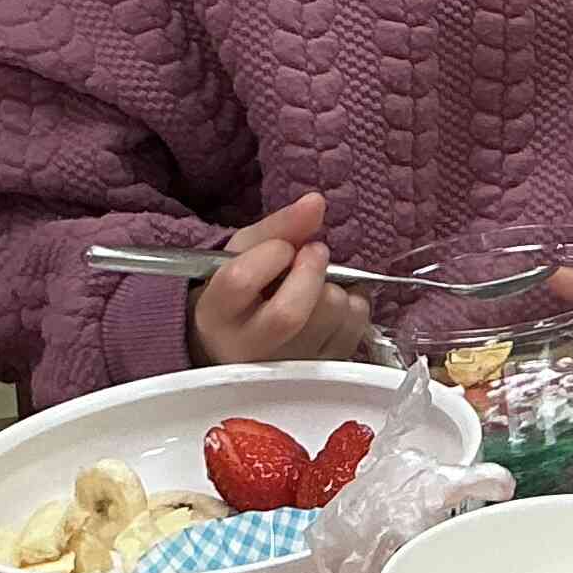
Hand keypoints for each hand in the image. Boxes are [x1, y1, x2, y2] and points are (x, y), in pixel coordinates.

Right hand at [185, 192, 372, 366]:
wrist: (242, 343)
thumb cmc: (243, 294)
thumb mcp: (245, 253)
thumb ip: (279, 227)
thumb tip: (316, 202)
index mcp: (216, 315)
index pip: (241, 281)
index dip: (271, 252)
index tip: (281, 249)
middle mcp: (248, 351)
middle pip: (290, 312)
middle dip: (312, 271)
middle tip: (313, 253)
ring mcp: (288, 368)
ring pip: (329, 315)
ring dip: (335, 285)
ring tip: (317, 285)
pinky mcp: (322, 370)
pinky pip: (356, 326)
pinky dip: (355, 303)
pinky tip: (332, 303)